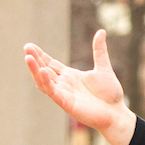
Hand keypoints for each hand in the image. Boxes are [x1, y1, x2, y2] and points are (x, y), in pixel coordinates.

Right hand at [24, 29, 135, 144]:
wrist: (117, 113)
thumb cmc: (111, 94)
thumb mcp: (103, 68)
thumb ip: (99, 51)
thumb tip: (101, 31)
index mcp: (70, 76)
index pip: (50, 63)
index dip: (40, 55)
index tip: (30, 46)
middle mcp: (64, 84)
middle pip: (44, 70)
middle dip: (35, 59)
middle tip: (27, 48)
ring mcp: (64, 94)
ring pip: (44, 81)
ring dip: (35, 70)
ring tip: (28, 57)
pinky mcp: (66, 103)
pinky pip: (53, 92)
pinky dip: (47, 82)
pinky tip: (42, 72)